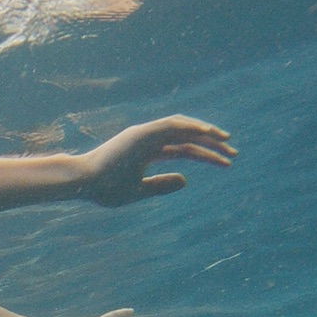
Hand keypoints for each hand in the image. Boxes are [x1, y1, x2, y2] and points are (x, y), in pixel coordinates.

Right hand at [75, 115, 233, 207]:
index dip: (206, 155)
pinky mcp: (141, 133)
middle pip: (187, 138)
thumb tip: (186, 181)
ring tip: (226, 141)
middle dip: (212, 144)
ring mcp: (145, 134)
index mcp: (148, 152)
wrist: (82, 183)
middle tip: (234, 153)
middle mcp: (148, 139)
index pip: (184, 150)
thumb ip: (161, 186)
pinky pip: (171, 125)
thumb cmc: (105, 189)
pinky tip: (208, 133)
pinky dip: (190, 127)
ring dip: (205, 132)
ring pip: (182, 127)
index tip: (227, 163)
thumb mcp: (139, 190)